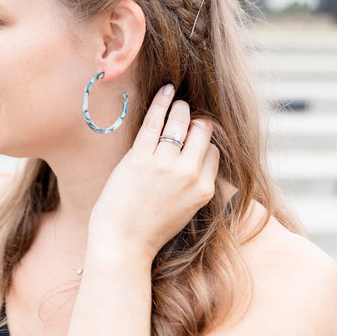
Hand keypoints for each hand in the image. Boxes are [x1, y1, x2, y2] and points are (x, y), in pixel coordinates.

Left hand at [87, 84, 219, 261]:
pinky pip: (155, 121)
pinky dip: (161, 102)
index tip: (193, 135)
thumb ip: (194, 186)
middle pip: (202, 132)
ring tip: (176, 102)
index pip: (213, 151)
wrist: (123, 245)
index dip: (203, 142)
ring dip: (180, 108)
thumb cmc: (149, 230)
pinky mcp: (140, 157)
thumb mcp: (185, 211)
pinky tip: (165, 90)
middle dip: (195, 120)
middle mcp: (189, 174)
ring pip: (181, 121)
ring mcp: (165, 165)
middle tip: (186, 114)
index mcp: (204, 190)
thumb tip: (198, 159)